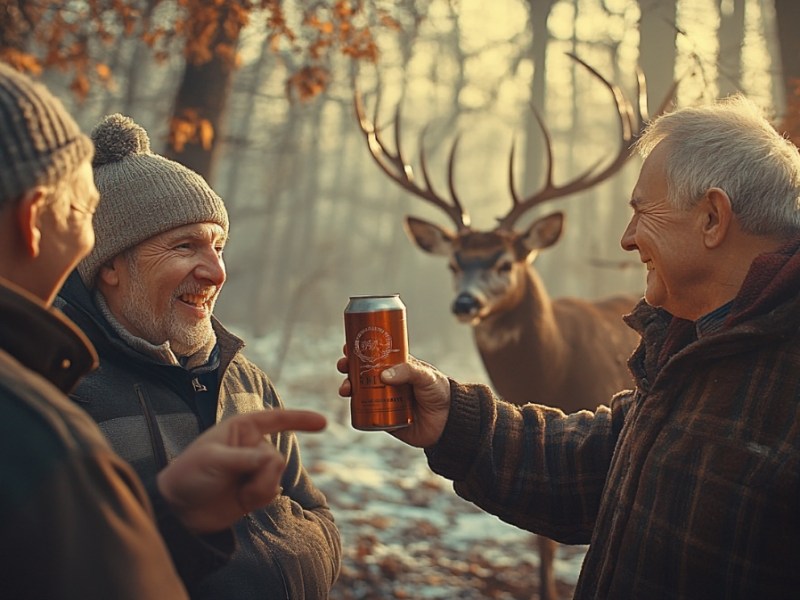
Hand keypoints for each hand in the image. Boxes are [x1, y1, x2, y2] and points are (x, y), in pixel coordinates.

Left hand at [156, 409, 325, 532]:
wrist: (178, 510)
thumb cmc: (189, 475)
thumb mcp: (213, 461)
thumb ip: (245, 458)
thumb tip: (273, 460)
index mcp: (241, 428)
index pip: (276, 419)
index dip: (300, 419)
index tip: (323, 422)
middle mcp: (251, 445)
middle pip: (276, 457)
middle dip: (261, 474)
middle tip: (237, 481)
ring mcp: (254, 468)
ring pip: (277, 476)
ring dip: (260, 488)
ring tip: (238, 493)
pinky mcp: (255, 489)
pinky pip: (273, 492)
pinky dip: (259, 498)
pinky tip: (241, 500)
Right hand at [337, 351, 450, 447]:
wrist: (448, 422)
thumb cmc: (440, 392)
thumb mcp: (426, 376)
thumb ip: (408, 372)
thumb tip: (383, 375)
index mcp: (397, 366)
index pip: (374, 354)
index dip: (359, 349)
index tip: (347, 346)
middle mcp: (388, 381)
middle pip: (362, 371)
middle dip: (348, 368)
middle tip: (343, 366)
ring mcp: (384, 399)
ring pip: (360, 391)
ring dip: (348, 387)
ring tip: (345, 388)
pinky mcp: (384, 417)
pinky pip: (365, 413)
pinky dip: (354, 408)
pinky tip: (349, 404)